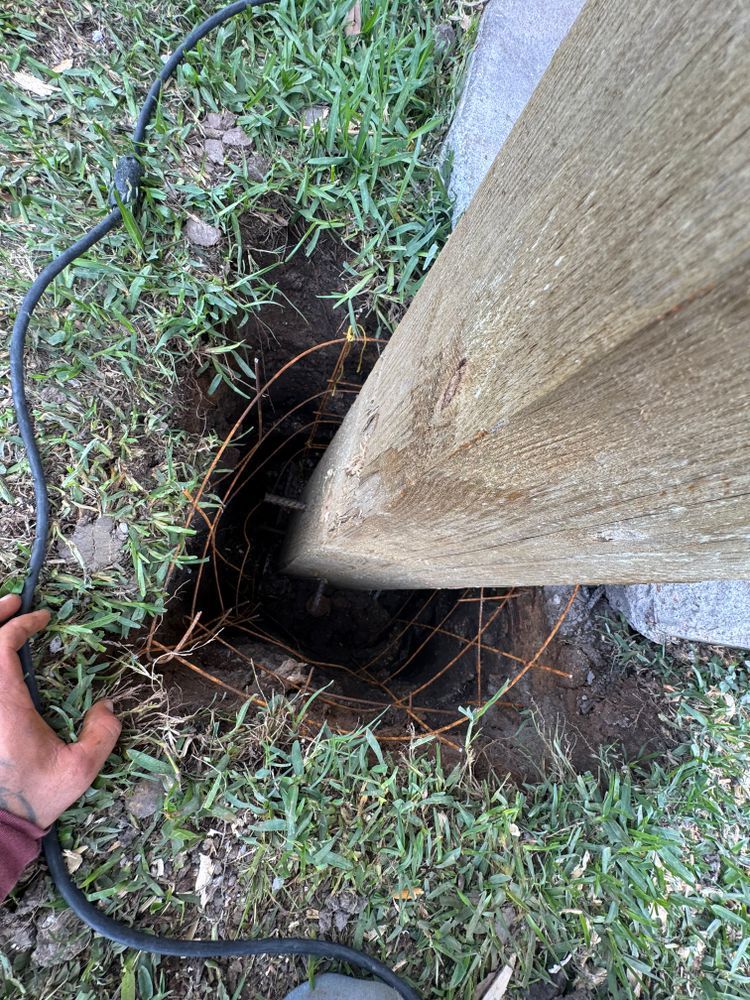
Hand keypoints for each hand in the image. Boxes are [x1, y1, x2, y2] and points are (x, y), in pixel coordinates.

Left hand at [0, 593, 120, 828]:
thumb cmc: (33, 798)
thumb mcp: (80, 769)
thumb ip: (102, 733)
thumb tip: (105, 706)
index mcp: (3, 704)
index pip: (1, 645)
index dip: (21, 624)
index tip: (43, 618)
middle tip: (14, 602)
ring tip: (3, 625)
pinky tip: (0, 662)